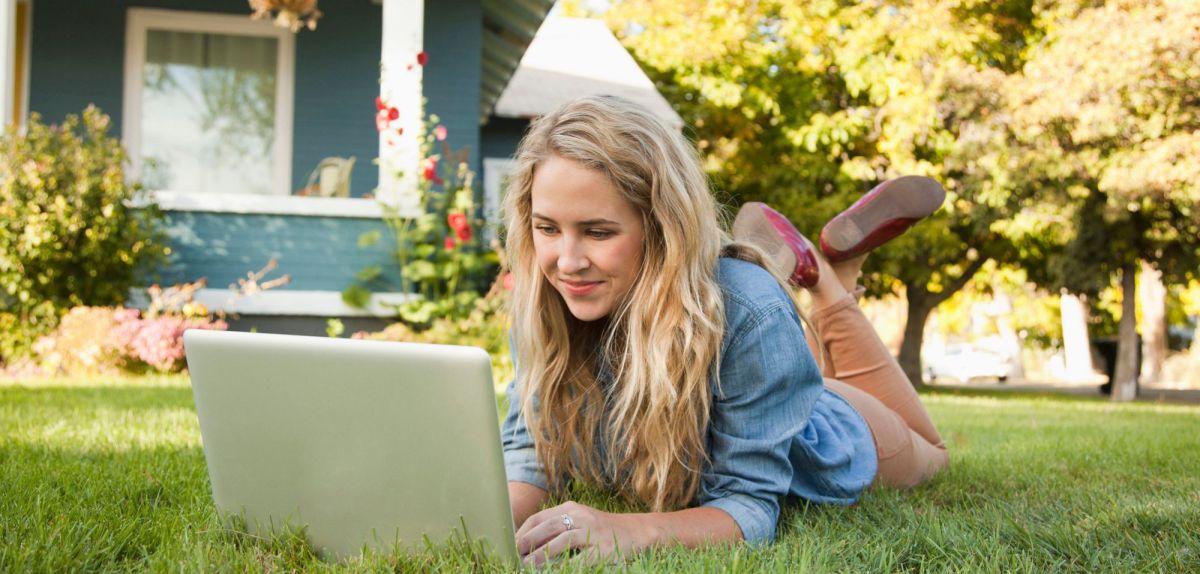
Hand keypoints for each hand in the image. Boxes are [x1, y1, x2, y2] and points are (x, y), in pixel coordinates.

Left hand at [515, 500, 651, 565]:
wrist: (637, 532)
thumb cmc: (602, 530)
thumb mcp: (579, 521)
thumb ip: (557, 528)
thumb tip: (527, 544)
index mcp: (571, 508)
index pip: (539, 518)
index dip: (522, 532)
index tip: (509, 545)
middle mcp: (580, 517)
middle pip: (547, 527)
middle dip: (527, 542)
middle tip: (513, 556)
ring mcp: (592, 533)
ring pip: (560, 541)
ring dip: (540, 555)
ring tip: (526, 566)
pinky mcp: (602, 550)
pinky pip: (579, 560)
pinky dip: (564, 567)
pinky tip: (553, 573)